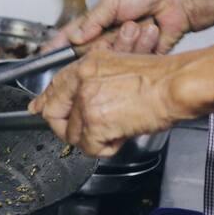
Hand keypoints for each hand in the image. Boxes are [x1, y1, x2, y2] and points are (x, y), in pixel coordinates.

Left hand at [27, 50, 196, 156]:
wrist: (176, 85)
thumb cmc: (159, 77)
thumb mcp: (117, 67)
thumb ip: (92, 81)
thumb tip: (76, 100)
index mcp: (84, 66)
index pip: (53, 87)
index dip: (44, 102)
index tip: (37, 109)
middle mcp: (80, 82)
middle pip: (53, 114)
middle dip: (67, 128)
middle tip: (87, 132)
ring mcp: (85, 102)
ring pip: (73, 135)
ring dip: (94, 138)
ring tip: (116, 128)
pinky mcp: (95, 122)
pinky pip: (89, 148)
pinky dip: (105, 148)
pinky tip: (120, 135)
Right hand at [44, 0, 213, 53]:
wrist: (179, 0)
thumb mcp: (114, 0)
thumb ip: (93, 20)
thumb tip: (75, 38)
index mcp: (95, 22)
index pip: (70, 37)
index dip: (56, 47)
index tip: (43, 57)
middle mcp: (106, 37)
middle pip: (88, 52)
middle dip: (98, 44)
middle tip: (112, 32)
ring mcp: (122, 48)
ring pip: (111, 57)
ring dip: (125, 39)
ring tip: (138, 22)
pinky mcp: (138, 58)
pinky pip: (132, 61)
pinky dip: (142, 44)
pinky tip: (151, 29)